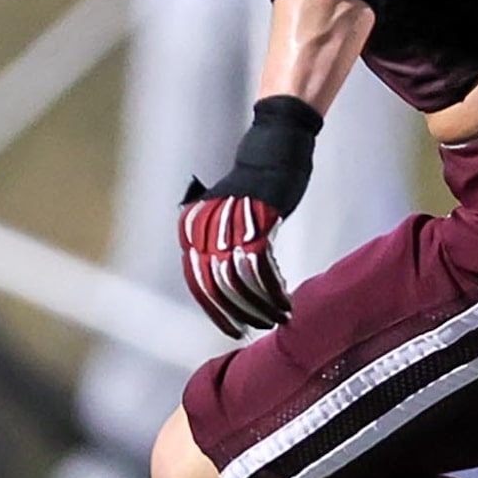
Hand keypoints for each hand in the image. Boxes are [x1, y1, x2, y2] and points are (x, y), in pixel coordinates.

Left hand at [175, 96, 321, 336]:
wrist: (275, 147)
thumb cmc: (252, 185)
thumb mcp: (223, 214)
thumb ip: (217, 246)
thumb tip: (224, 290)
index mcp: (192, 227)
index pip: (197, 280)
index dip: (216, 311)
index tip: (233, 330)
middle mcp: (207, 226)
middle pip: (218, 285)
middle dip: (240, 312)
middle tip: (259, 327)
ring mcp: (233, 223)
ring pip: (242, 280)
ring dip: (261, 306)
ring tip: (277, 317)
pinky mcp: (261, 221)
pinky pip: (264, 267)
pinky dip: (275, 290)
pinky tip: (286, 301)